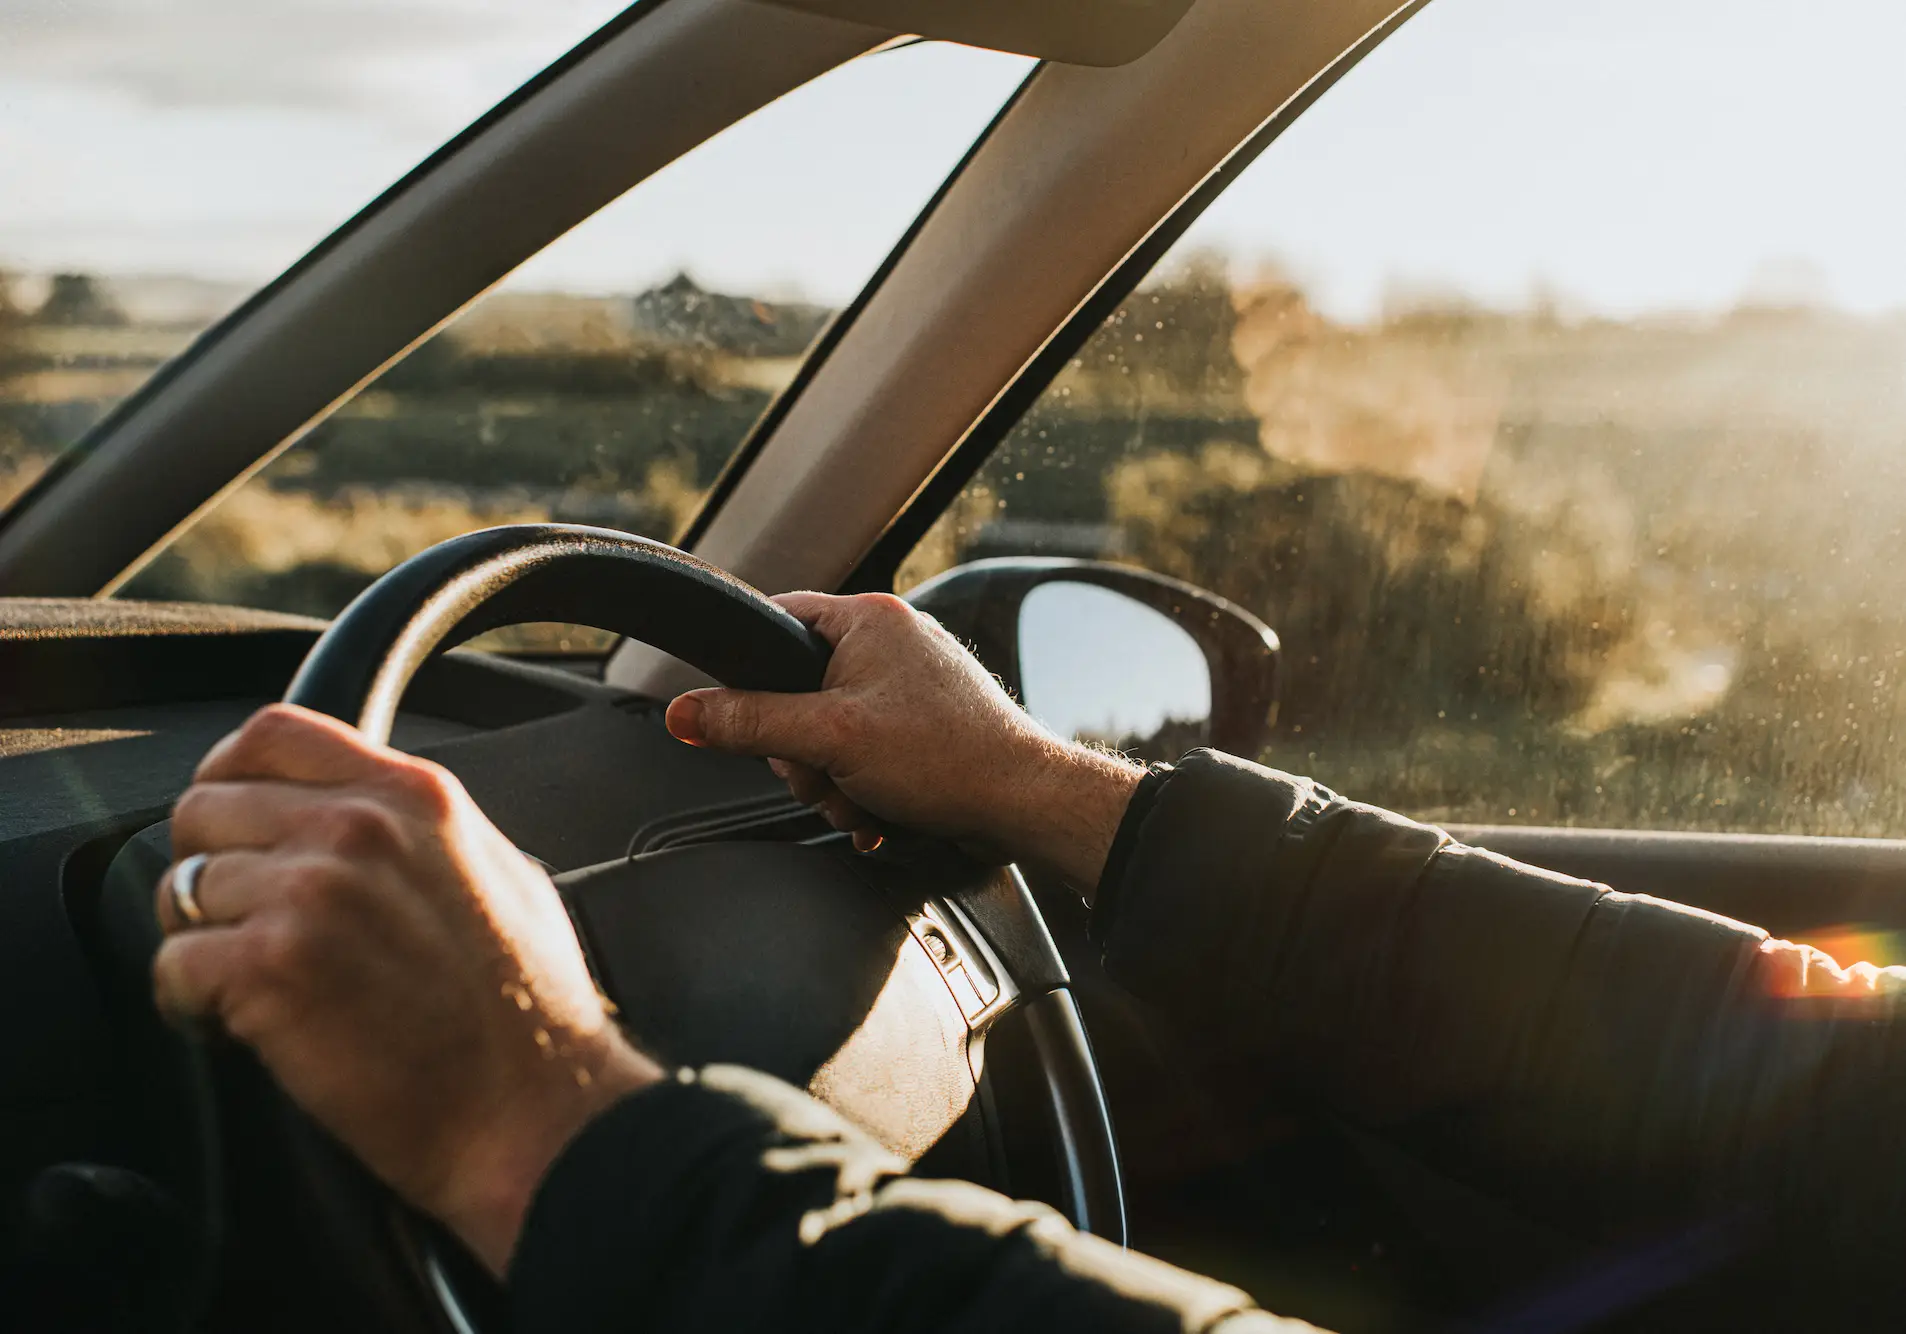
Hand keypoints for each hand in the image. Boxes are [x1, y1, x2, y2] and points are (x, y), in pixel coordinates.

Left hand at [152, 704, 661, 1274]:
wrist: (533, 1109)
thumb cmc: (530, 1014)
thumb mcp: (503, 873)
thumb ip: (424, 831)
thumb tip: (367, 820)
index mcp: (416, 795)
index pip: (273, 733)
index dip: (228, 776)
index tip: (231, 823)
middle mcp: (358, 827)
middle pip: (205, 808)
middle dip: (210, 870)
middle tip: (246, 927)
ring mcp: (311, 892)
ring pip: (180, 890)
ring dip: (203, 944)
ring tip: (256, 987)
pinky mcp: (271, 967)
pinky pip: (171, 965)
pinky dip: (191, 1005)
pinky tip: (244, 1027)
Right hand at [665, 592, 1141, 891]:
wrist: (1023, 804)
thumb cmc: (949, 757)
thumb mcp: (829, 739)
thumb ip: (749, 723)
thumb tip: (685, 713)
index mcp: (869, 618)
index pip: (777, 619)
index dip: (751, 671)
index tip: (742, 712)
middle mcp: (892, 641)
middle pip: (797, 693)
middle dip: (804, 754)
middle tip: (827, 775)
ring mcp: (911, 686)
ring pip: (829, 735)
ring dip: (834, 783)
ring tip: (864, 801)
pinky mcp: (924, 727)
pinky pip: (864, 755)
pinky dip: (864, 791)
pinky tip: (880, 813)